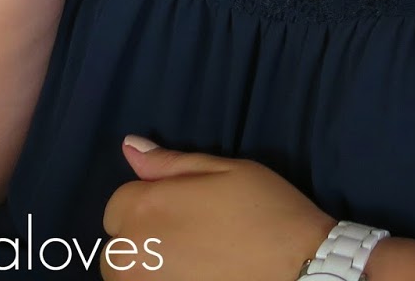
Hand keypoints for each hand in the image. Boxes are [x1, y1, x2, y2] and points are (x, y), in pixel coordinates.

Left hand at [102, 139, 333, 280]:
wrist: (298, 267)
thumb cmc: (264, 210)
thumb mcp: (224, 169)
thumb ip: (169, 162)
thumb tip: (130, 146)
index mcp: (144, 207)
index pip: (118, 204)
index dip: (152, 201)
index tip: (184, 206)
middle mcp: (132, 252)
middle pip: (116, 246)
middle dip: (143, 239)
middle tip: (190, 235)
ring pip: (128, 275)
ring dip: (149, 267)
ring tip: (193, 259)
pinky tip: (196, 275)